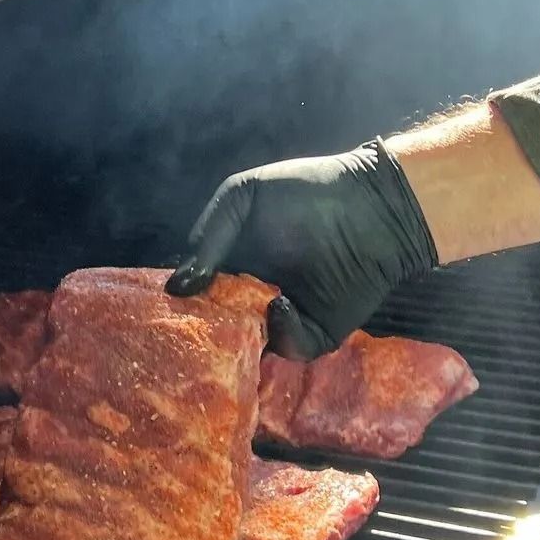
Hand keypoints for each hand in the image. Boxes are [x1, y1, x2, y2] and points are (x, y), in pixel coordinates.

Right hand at [168, 138, 437, 358]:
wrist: (372, 205)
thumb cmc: (306, 192)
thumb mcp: (243, 197)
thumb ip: (208, 236)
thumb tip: (178, 287)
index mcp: (234, 267)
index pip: (197, 295)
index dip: (182, 304)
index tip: (167, 309)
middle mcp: (254, 297)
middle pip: (220, 328)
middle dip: (205, 331)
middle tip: (191, 330)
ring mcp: (284, 319)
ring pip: (250, 347)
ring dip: (240, 338)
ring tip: (237, 317)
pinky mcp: (315, 334)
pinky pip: (289, 346)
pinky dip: (281, 331)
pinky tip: (281, 304)